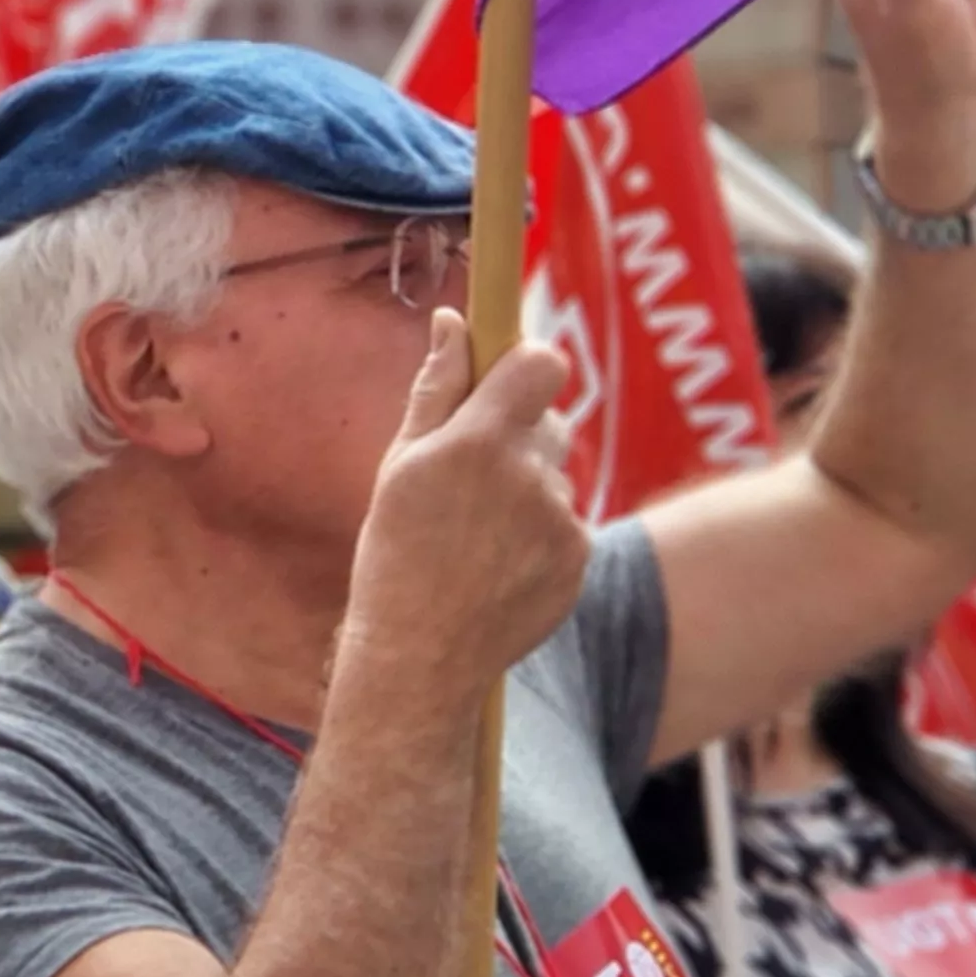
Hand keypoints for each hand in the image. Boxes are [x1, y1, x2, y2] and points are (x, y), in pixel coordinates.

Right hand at [343, 309, 584, 692]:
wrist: (421, 655)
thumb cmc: (395, 553)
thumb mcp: (399, 464)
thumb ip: (435, 387)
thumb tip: (454, 320)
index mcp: (478, 440)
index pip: (541, 363)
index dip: (526, 364)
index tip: (504, 379)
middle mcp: (530, 473)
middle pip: (550, 420)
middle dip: (518, 433)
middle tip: (469, 477)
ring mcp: (562, 518)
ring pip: (555, 474)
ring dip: (527, 487)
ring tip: (476, 533)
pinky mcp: (580, 557)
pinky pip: (567, 520)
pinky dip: (540, 532)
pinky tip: (498, 563)